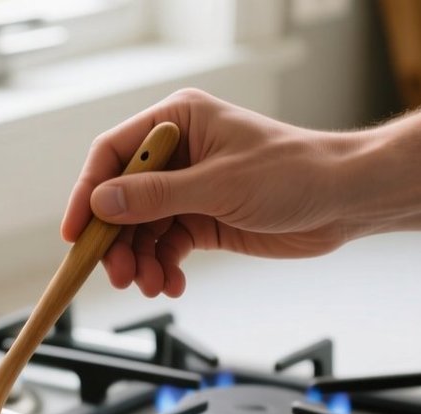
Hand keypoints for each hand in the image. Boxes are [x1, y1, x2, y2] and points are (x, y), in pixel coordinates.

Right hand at [61, 89, 358, 297]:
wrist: (344, 200)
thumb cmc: (294, 173)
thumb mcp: (219, 185)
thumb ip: (156, 196)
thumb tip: (103, 203)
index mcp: (178, 122)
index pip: (113, 154)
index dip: (89, 193)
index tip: (77, 232)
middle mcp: (177, 153)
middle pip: (121, 198)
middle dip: (116, 240)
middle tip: (117, 274)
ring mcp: (188, 188)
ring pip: (140, 229)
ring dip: (139, 261)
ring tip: (149, 284)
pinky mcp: (202, 219)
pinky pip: (165, 246)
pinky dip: (162, 268)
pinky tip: (170, 283)